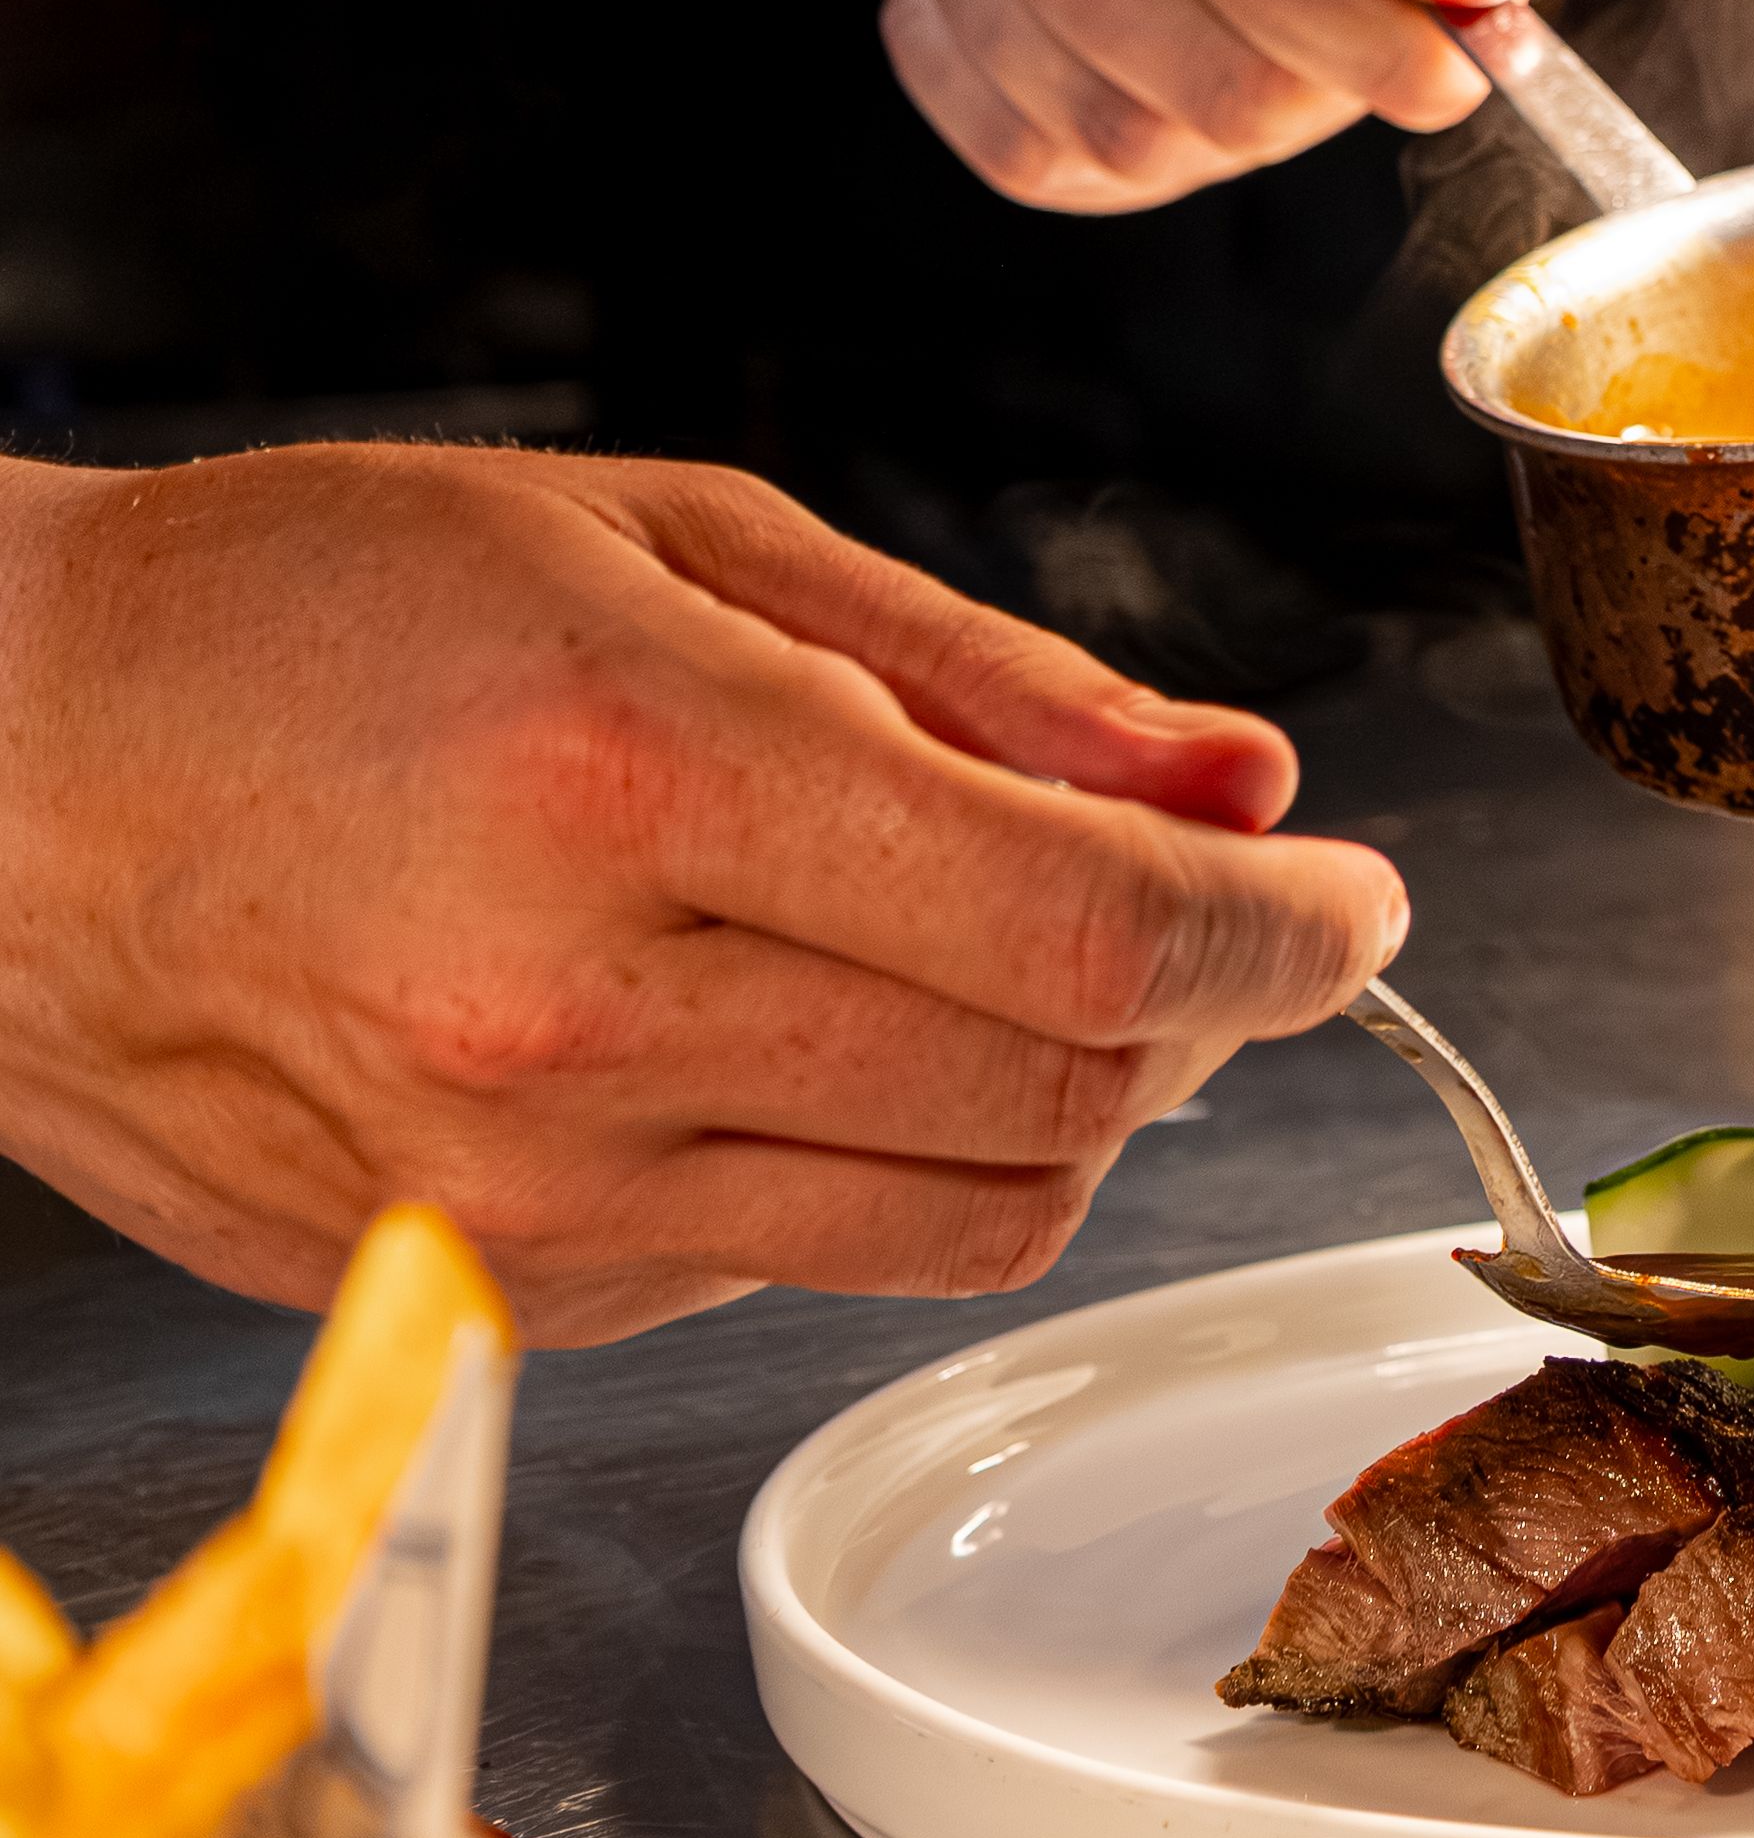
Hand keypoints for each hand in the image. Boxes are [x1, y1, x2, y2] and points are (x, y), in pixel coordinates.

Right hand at [0, 445, 1404, 1344]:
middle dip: (1201, 1010)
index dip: (1285, 933)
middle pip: (1069, 1096)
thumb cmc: (312, 618)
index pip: (1091, 928)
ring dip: (1074, 1105)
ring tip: (1009, 969)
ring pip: (976, 1216)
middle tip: (1193, 911)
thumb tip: (1239, 787)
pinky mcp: (500, 1292)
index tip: (1357, 906)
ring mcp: (526, 1193)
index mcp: (636, 772)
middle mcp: (576, 1016)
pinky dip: (892, 1161)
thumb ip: (993, 683)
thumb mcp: (675, 545)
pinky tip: (801, 1035)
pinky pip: (816, 1264)